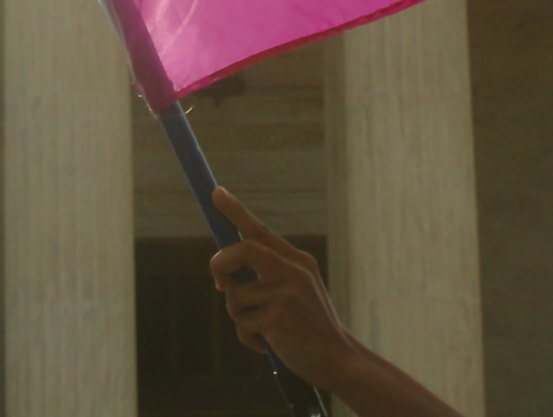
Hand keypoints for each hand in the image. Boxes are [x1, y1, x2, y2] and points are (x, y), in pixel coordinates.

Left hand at [206, 189, 468, 416]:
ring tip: (261, 330)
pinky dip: (247, 339)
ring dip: (238, 317)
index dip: (235, 211)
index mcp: (297, 260)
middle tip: (219, 284)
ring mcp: (287, 291)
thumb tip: (223, 273)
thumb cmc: (308, 328)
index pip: (260, 230)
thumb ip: (265, 278)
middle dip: (220, 264)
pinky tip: (268, 345)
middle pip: (242, 250)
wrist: (337, 359)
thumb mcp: (294, 293)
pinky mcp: (279, 315)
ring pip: (235, 295)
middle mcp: (294, 269)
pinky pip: (243, 323)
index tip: (215, 192)